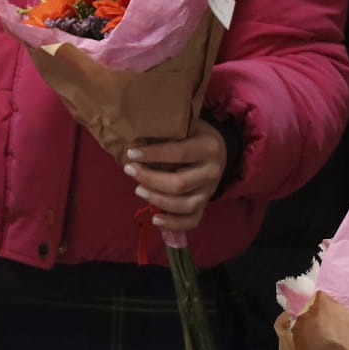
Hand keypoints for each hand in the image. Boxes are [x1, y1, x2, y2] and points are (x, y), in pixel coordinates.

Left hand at [124, 117, 227, 232]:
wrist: (218, 150)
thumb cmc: (193, 134)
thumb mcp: (185, 125)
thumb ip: (166, 132)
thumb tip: (134, 140)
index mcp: (209, 148)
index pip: (180, 153)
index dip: (154, 154)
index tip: (131, 154)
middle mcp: (213, 172)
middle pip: (180, 183)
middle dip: (151, 179)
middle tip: (130, 170)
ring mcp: (209, 192)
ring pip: (185, 205)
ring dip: (158, 200)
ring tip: (138, 190)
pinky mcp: (205, 205)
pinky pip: (192, 221)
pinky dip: (173, 224)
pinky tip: (155, 220)